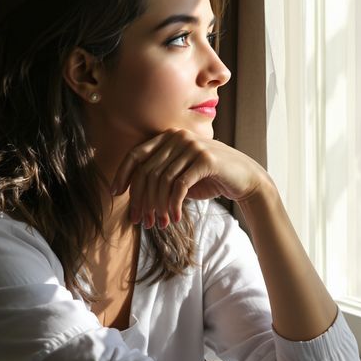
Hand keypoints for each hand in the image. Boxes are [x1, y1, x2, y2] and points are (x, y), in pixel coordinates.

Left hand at [111, 129, 269, 228]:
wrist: (244, 180)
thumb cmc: (209, 179)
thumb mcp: (180, 175)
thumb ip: (159, 176)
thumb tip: (131, 195)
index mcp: (168, 136)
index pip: (136, 154)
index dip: (123, 174)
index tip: (116, 194)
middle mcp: (178, 137)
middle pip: (147, 171)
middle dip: (141, 199)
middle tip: (141, 221)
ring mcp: (192, 146)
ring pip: (162, 180)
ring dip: (158, 206)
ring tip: (159, 223)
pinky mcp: (206, 160)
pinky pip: (179, 186)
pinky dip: (173, 205)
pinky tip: (174, 218)